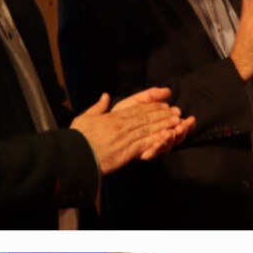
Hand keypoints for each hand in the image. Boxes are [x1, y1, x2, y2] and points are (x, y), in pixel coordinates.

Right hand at [70, 89, 187, 172]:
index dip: (152, 107)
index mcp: (113, 117)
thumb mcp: (85, 117)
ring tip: (176, 122)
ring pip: (148, 129)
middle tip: (176, 111)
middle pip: (146, 118)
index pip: (137, 109)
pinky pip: (145, 145)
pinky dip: (157, 140)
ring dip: (163, 125)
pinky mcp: (127, 152)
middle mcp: (122, 126)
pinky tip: (166, 137)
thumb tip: (105, 96)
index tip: (163, 104)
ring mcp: (125, 139)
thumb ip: (98, 107)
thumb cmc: (79, 138)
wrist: (76, 156)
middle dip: (162, 114)